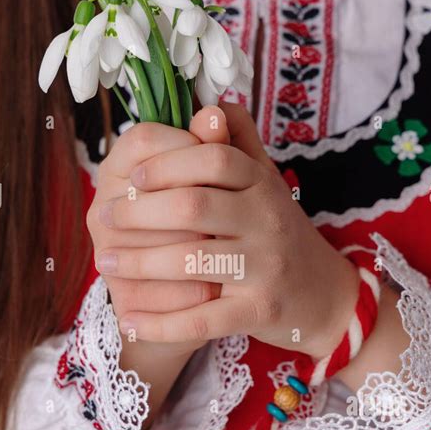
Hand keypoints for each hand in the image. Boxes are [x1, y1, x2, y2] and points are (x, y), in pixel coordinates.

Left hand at [101, 102, 358, 358]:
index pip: (212, 159)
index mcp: (263, 184)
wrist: (324, 295)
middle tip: (106, 218)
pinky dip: (160, 323)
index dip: (167, 162)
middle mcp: (268, 220)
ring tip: (105, 263)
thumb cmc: (281, 232)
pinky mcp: (259, 310)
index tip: (134, 176)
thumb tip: (209, 106)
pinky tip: (129, 321)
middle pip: (192, 205)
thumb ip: (238, 146)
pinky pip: (201, 319)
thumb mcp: (266, 185)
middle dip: (139, 212)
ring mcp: (265, 267)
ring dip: (138, 264)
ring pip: (190, 261)